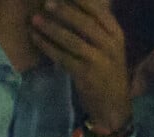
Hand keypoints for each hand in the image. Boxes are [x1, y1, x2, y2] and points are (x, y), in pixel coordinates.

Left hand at [30, 0, 131, 133]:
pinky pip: (62, 56)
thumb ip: (99, 31)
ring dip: (50, 28)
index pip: (99, 11)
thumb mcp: (112, 51)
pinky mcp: (85, 75)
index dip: (81, 1)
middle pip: (84, 22)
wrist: (114, 108)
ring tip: (35, 20)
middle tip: (46, 4)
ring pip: (71, 39)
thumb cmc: (110, 76)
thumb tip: (72, 7)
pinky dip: (47, 46)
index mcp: (118, 37)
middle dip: (63, 11)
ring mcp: (99, 62)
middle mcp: (111, 47)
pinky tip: (36, 38)